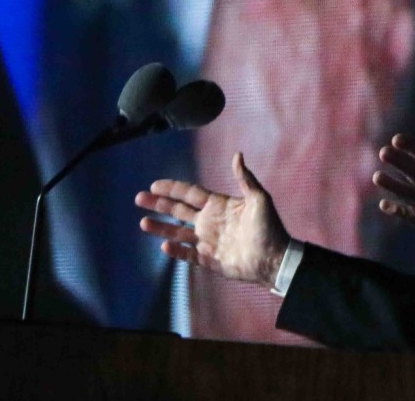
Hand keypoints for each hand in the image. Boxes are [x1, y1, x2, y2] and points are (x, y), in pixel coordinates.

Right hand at [136, 153, 289, 286]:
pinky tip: (164, 245)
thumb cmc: (270, 228)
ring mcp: (208, 241)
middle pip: (178, 210)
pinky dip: (176, 251)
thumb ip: (245, 179)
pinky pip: (188, 254)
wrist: (275, 259)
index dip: (172, 189)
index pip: (189, 194)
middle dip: (159, 204)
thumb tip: (237, 155)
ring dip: (161, 228)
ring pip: (178, 233)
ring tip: (143, 223)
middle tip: (139, 199)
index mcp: (218, 205)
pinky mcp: (209, 259)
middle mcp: (209, 222)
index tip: (154, 185)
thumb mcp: (259, 199)